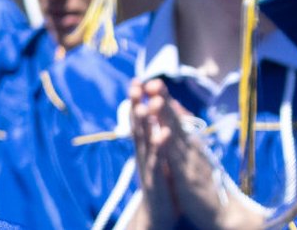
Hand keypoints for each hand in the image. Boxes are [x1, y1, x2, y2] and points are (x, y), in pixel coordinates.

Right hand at [127, 79, 176, 228]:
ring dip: (145, 123)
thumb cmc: (161, 186)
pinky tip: (162, 134)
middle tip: (134, 85)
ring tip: (145, 104)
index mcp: (146, 149)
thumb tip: (153, 119)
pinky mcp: (155, 180)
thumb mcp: (157, 159)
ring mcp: (147, 167)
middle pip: (138, 126)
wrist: (158, 217)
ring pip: (145, 141)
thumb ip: (154, 139)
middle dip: (136, 105)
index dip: (137, 101)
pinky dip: (159, 147)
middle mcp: (143, 155)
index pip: (139, 121)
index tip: (136, 80)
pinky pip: (157, 161)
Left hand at [143, 80, 264, 228]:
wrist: (226, 213)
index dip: (165, 99)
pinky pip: (177, 159)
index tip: (152, 81)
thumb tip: (177, 111)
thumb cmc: (209, 184)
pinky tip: (162, 132)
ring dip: (165, 116)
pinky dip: (169, 144)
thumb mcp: (196, 155)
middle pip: (176, 120)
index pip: (176, 117)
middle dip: (164, 100)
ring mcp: (191, 161)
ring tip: (155, 99)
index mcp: (191, 144)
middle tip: (153, 81)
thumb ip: (186, 133)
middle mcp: (191, 148)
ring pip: (176, 134)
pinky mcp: (189, 177)